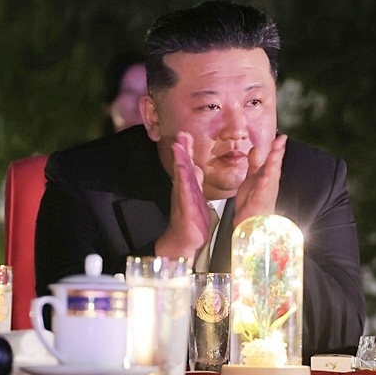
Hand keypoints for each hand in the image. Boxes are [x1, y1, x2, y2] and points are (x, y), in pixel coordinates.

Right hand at [154, 132, 211, 259]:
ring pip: (181, 176)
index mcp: (188, 186)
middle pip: (182, 166)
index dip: (186, 149)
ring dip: (180, 160)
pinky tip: (183, 171)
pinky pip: (184, 192)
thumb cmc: (190, 221)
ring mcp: (183, 197)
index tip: (185, 134)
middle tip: (180, 135)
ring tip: (178, 146)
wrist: (184, 240)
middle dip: (181, 150)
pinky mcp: (185, 207)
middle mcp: (183, 189)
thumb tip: (197, 168)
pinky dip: (183, 180)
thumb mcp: (196, 197)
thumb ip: (196, 182)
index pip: (187, 164)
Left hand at [232, 133, 287, 224]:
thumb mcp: (253, 178)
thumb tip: (256, 149)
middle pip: (275, 165)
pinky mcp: (259, 201)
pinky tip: (265, 177)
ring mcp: (265, 192)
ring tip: (275, 154)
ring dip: (273, 165)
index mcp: (267, 176)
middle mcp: (269, 183)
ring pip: (270, 176)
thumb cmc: (252, 202)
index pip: (273, 159)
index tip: (282, 137)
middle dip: (277, 153)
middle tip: (281, 141)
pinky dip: (264, 183)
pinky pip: (262, 191)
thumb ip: (255, 164)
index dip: (277, 148)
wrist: (248, 223)